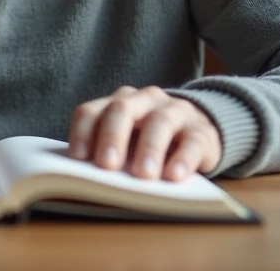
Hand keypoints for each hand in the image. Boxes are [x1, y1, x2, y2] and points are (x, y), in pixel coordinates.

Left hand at [67, 86, 220, 180]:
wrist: (198, 133)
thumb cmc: (150, 143)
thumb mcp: (127, 144)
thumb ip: (109, 153)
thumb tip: (88, 180)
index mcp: (118, 103)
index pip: (92, 112)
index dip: (82, 134)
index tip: (77, 159)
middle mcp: (144, 100)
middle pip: (123, 110)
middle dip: (112, 137)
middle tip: (106, 165)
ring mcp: (175, 112)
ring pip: (160, 122)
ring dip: (149, 149)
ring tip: (143, 175)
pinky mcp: (202, 131)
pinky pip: (192, 141)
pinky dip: (182, 159)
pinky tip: (173, 176)